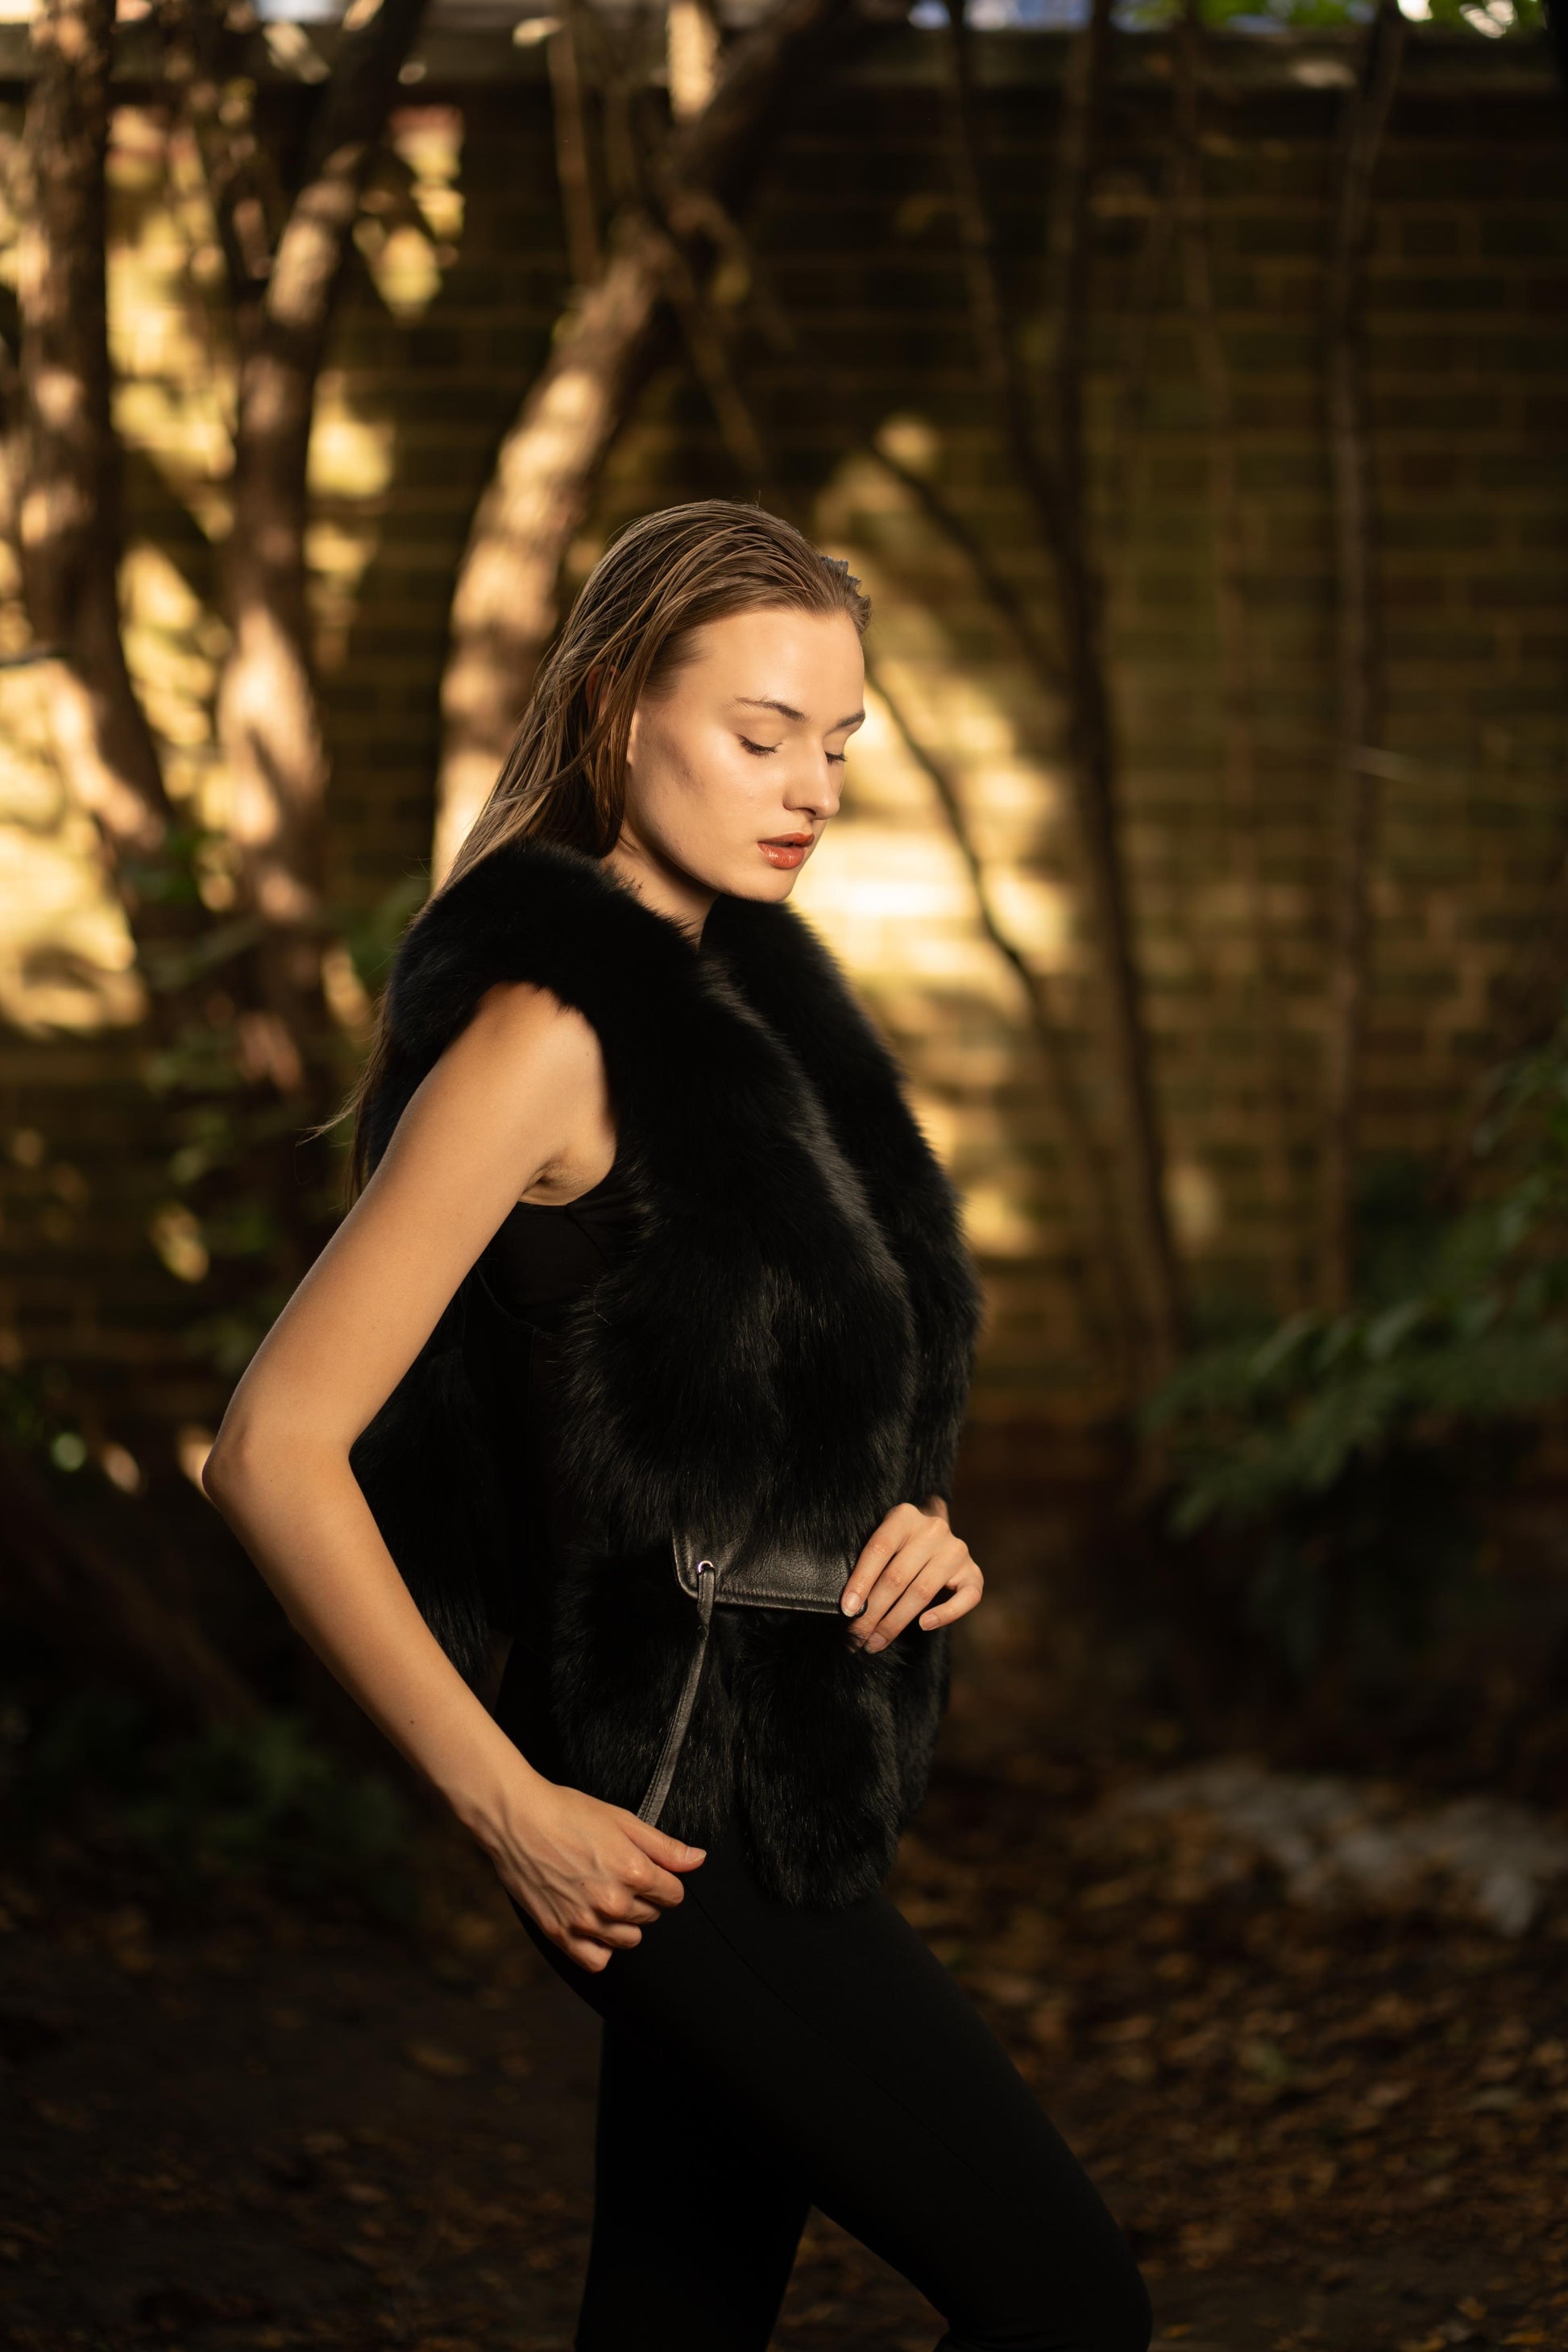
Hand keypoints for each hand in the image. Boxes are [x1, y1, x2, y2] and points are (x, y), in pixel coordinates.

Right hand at [476, 1771, 704, 1972]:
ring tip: (604, 1896)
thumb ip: (664, 1846)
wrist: (517, 1820)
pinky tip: (594, 1925)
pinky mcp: (560, 1934)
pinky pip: (597, 1960)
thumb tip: (698, 1860)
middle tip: (617, 1874)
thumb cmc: (569, 1813)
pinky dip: (601, 1947)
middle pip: (652, 1915)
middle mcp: (612, 1903)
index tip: (646, 1869)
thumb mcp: (623, 1820)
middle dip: (643, 1897)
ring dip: (625, 1922)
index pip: (673, 1894)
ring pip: (629, 1939)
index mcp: (632, 1871)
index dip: (663, 1880)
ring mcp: (585, 1922)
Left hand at [840, 1498, 982, 1653]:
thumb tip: (849, 1605)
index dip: (861, 1581)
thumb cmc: (899, 1547)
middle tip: (856, 1636)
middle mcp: (933, 1530)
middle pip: (897, 1576)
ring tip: (876, 1642)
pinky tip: (923, 1626)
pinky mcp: (974, 1572)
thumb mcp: (884, 1543)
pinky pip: (964, 1599)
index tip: (848, 1610)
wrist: (936, 1538)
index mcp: (904, 1516)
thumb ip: (870, 1562)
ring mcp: (956, 1551)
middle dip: (873, 1612)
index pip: (879, 1549)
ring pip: (921, 1591)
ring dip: (895, 1622)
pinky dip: (944, 1615)